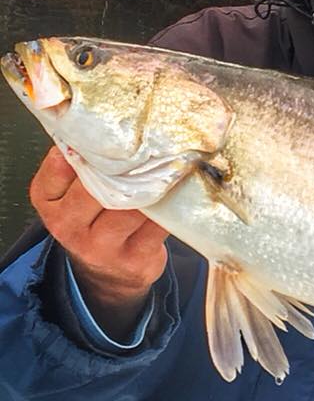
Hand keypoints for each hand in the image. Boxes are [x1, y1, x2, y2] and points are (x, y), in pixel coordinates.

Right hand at [29, 146, 168, 337]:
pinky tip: (178, 189)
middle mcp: (68, 225)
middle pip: (98, 187)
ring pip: (131, 207)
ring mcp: (101, 246)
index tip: (115, 134)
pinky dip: (169, 205)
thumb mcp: (69, 194)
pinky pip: (156, 226)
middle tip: (152, 145)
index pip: (62, 167)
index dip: (90, 149)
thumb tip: (105, 126)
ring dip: (153, 186)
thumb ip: (78, 165)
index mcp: (47, 201)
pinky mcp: (134, 258)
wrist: (108, 274)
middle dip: (126, 167)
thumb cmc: (93, 220)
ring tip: (170, 163)